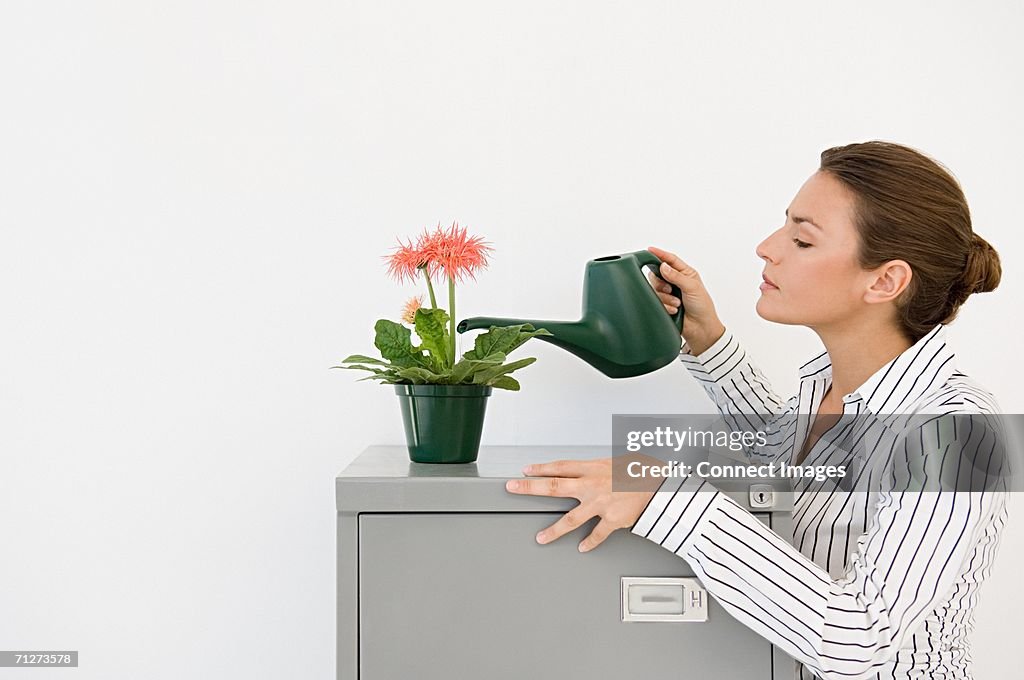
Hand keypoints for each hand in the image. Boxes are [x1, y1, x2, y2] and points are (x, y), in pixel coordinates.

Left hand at [504, 456, 659, 551]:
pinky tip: (581, 547)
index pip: (560, 466)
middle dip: (530, 487)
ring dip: (554, 530)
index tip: (525, 470)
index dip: (541, 468)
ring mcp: (601, 503)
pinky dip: (589, 541)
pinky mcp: (613, 519)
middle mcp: (593, 485)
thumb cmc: (641, 472)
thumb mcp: (616, 463)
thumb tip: (584, 472)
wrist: (663, 485)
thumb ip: (596, 470)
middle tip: (513, 488)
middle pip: (554, 486)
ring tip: (541, 538)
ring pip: (571, 518)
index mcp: (593, 468)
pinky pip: (597, 533)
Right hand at [646, 246, 725, 354]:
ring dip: (666, 297)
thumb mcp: (692, 287)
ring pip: (655, 289)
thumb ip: (676, 276)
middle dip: (662, 282)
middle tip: (669, 289)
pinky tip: (674, 310)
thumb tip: (663, 266)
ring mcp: (668, 293)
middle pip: (657, 274)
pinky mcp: (663, 304)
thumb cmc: (702, 306)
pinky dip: (665, 306)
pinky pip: (656, 301)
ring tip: (677, 303)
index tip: (649, 250)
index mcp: (685, 273)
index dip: (660, 254)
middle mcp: (675, 281)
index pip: (670, 260)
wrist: (700, 328)